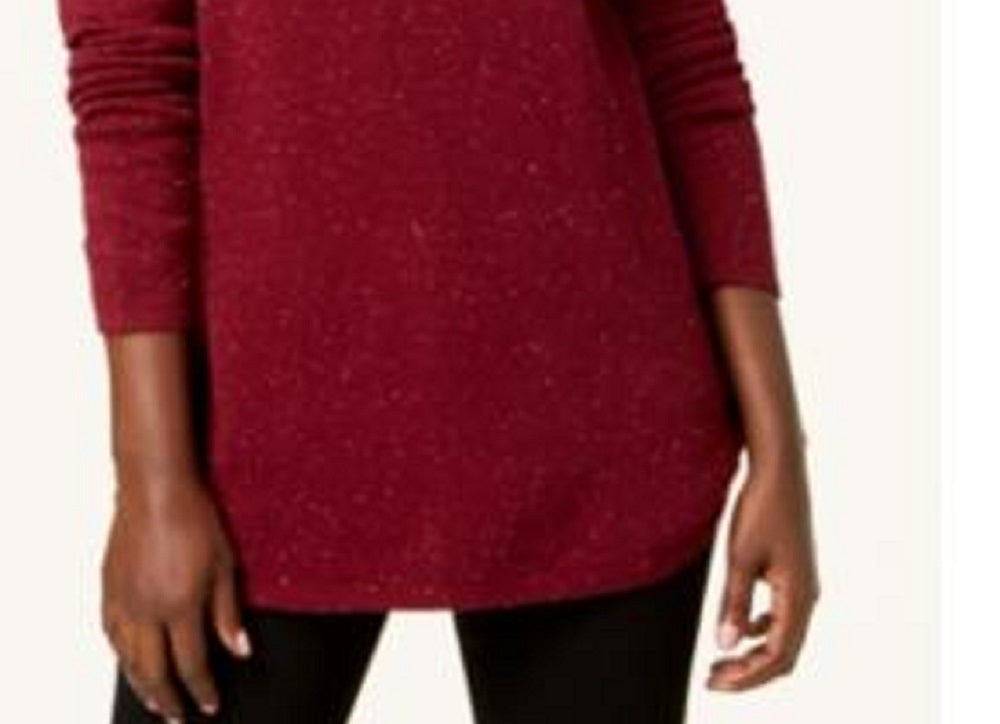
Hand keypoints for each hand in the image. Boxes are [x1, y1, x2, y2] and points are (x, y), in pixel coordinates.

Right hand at [101, 467, 251, 720]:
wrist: (155, 486)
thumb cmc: (197, 517)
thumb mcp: (225, 565)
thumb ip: (228, 613)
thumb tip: (240, 651)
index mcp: (181, 605)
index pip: (190, 664)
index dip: (201, 689)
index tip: (210, 705)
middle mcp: (148, 609)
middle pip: (155, 671)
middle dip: (168, 700)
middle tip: (178, 718)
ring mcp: (124, 599)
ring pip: (127, 658)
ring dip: (142, 684)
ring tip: (155, 701)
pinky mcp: (108, 586)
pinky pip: (110, 633)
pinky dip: (120, 655)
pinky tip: (128, 661)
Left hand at [706, 454, 819, 691]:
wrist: (779, 470)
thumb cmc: (760, 509)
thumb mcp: (741, 557)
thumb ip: (734, 602)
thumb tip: (725, 645)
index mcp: (799, 597)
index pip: (777, 656)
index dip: (747, 676)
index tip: (714, 681)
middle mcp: (807, 596)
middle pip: (783, 654)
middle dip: (749, 672)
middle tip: (713, 679)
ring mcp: (802, 585)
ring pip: (782, 637)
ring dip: (753, 653)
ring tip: (720, 660)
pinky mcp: (793, 574)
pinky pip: (781, 617)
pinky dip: (759, 631)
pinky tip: (736, 626)